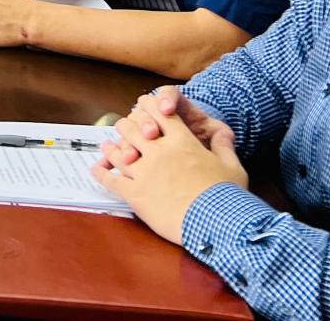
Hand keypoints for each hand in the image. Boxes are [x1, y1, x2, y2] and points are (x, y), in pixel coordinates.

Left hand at [92, 99, 247, 243]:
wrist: (216, 224)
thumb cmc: (227, 196)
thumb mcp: (233, 167)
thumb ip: (224, 145)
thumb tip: (224, 132)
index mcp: (182, 141)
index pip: (159, 112)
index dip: (149, 106)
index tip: (144, 107)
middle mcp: (159, 152)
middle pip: (132, 127)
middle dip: (127, 126)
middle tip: (125, 129)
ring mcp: (144, 172)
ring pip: (118, 151)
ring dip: (111, 147)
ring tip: (108, 146)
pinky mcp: (135, 194)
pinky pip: (112, 179)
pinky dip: (102, 173)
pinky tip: (97, 170)